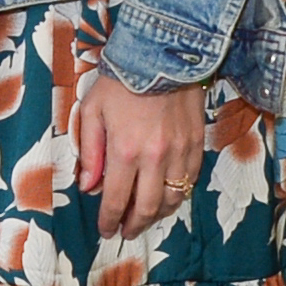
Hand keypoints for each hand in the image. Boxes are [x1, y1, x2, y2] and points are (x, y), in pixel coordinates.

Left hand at [75, 73, 205, 241]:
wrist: (163, 54)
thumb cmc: (121, 82)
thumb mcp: (92, 112)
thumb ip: (90, 152)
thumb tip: (88, 186)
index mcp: (124, 151)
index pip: (115, 199)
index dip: (109, 220)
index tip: (105, 230)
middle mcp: (155, 157)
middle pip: (147, 207)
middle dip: (134, 225)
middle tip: (125, 232)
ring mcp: (180, 152)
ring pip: (172, 199)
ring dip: (157, 215)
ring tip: (145, 218)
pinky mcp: (197, 144)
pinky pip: (190, 181)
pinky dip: (177, 195)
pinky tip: (166, 196)